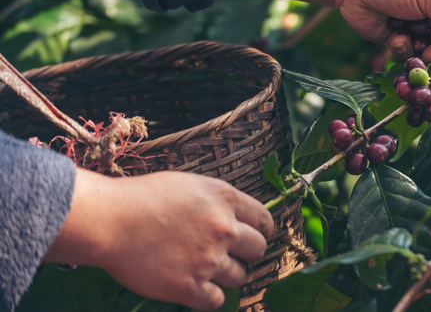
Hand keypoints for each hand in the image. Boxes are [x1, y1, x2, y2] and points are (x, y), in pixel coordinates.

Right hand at [44, 168, 272, 309]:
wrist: (110, 221)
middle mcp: (224, 228)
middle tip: (230, 254)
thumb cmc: (142, 198)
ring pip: (240, 276)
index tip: (255, 236)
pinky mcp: (190, 286)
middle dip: (247, 253)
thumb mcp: (190, 185)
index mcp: (225, 198)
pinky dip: (209, 296)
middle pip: (258, 249)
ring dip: (227, 275)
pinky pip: (216, 300)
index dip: (261, 230)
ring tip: (206, 268)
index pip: (264, 220)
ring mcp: (209, 259)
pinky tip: (196, 287)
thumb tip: (234, 217)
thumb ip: (216, 201)